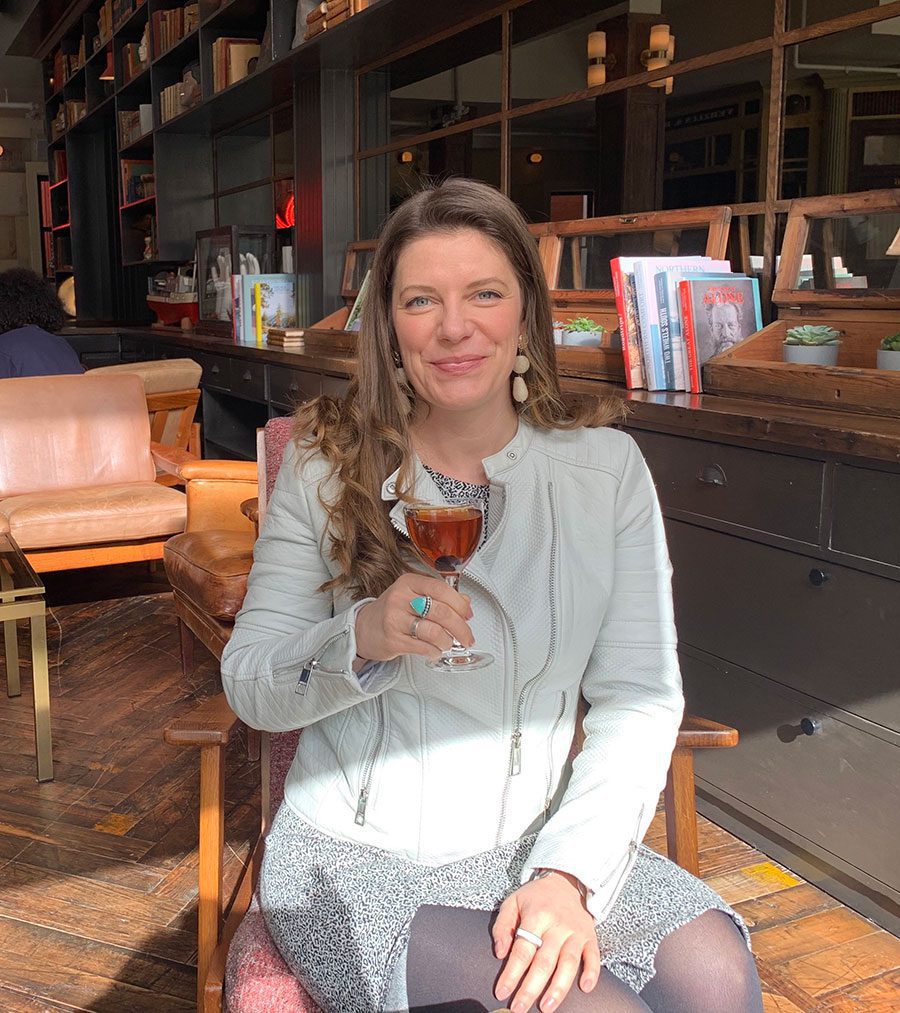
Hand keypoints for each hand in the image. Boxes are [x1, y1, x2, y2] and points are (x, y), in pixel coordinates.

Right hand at [355, 572, 472, 663]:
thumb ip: (440, 597)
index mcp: (409, 582)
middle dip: (460, 628)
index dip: (459, 604)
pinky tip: (434, 651)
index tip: (467, 615)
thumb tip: (466, 603)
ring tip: (447, 643)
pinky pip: (423, 648)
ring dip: (447, 641)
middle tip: (467, 636)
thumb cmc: (392, 611)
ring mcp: (395, 619)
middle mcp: (400, 598)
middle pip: (441, 612)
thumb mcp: (414, 596)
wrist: (363, 628)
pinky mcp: (393, 640)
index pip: (441, 589)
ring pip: (434, 632)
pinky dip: (434, 652)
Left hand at [493, 872, 599, 1012]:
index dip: (511, 973)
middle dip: (530, 988)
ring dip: (558, 988)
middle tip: (519, 1008)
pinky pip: (594, 957)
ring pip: (568, 963)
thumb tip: (500, 953)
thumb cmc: (536, 897)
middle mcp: (557, 925)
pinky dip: (591, 973)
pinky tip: (584, 988)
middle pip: (544, 961)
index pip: (522, 950)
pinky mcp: (590, 937)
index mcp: (536, 916)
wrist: (565, 882)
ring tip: (546, 1007)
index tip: (501, 991)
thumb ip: (502, 926)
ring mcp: (575, 932)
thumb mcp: (513, 902)